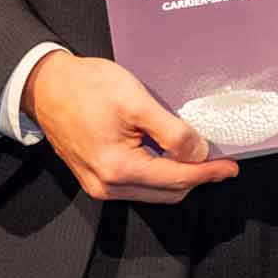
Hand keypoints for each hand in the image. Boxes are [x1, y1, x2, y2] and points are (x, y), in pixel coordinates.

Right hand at [23, 50, 239, 203]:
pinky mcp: (95, 177)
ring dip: (179, 177)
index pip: (176, 178)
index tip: (231, 167)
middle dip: (196, 177)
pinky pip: (137, 185)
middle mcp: (107, 186)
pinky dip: (159, 174)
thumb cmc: (86, 87)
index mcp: (117, 169)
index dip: (208, 172)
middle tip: (219, 160)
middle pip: (167, 192)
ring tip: (198, 156)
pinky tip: (170, 155)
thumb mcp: (135, 102)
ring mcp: (99, 185)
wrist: (46, 85)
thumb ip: (170, 131)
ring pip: (153, 192)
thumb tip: (198, 153)